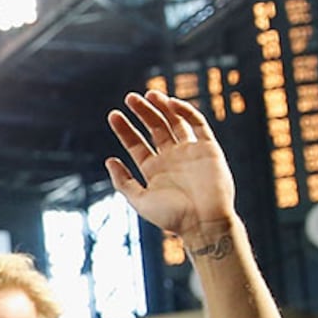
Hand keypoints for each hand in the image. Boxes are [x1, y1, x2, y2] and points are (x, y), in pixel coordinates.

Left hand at [105, 90, 237, 247]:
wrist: (203, 223)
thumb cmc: (171, 216)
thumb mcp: (139, 199)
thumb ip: (123, 181)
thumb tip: (109, 160)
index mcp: (154, 170)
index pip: (136, 144)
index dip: (125, 129)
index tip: (113, 115)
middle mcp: (171, 158)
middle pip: (155, 129)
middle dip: (142, 113)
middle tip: (129, 98)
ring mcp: (190, 152)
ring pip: (175, 122)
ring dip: (162, 107)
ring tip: (148, 94)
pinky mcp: (209, 149)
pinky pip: (197, 125)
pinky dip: (185, 112)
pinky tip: (170, 103)